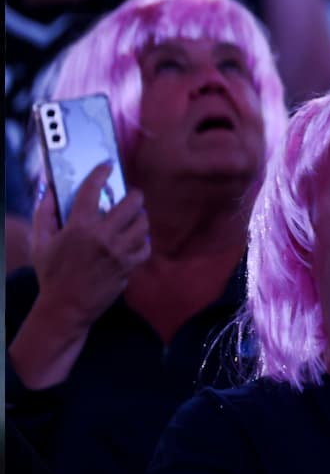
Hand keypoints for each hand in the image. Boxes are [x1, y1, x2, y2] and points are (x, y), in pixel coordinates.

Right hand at [29, 166, 147, 333]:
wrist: (65, 307)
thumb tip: (49, 191)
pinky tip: (135, 239)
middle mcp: (102, 237)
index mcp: (79, 227)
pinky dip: (142, 241)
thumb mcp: (40, 242)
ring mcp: (119, 252)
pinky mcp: (129, 266)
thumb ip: (44, 214)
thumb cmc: (51, 274)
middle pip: (131, 204)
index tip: (107, 166)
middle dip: (133, 195)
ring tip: (134, 216)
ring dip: (140, 217)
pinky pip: (145, 246)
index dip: (101, 174)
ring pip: (142, 224)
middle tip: (130, 195)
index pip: (92, 191)